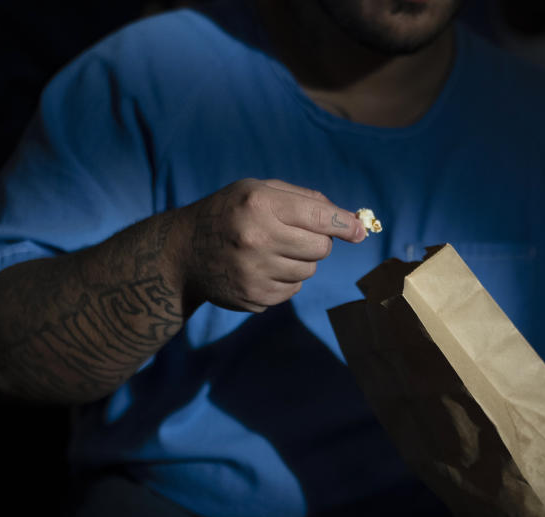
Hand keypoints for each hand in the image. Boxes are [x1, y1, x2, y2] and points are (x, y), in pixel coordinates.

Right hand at [178, 178, 364, 312]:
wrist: (184, 251)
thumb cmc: (230, 212)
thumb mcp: (258, 191)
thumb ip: (304, 199)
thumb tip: (351, 222)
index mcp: (260, 204)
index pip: (320, 218)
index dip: (346, 225)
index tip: (360, 231)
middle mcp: (257, 239)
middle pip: (321, 248)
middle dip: (317, 241)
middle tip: (294, 234)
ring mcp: (254, 272)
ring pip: (309, 271)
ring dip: (300, 261)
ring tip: (272, 250)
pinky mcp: (254, 297)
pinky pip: (292, 290)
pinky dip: (285, 280)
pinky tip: (260, 268)